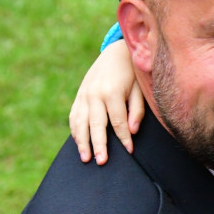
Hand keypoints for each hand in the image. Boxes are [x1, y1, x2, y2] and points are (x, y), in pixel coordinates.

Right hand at [69, 40, 143, 163]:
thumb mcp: (139, 88)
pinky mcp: (79, 95)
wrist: (116, 52)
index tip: (129, 152)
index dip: (123, 138)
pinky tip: (79, 144)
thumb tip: (132, 131)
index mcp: (111, 92)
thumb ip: (136, 110)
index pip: (118, 121)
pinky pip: (74, 116)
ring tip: (86, 158)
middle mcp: (94, 94)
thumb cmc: (132, 73)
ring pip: (80, 122)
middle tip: (101, 162)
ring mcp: (84, 95)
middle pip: (96, 124)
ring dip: (82, 142)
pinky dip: (75, 131)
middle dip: (99, 144)